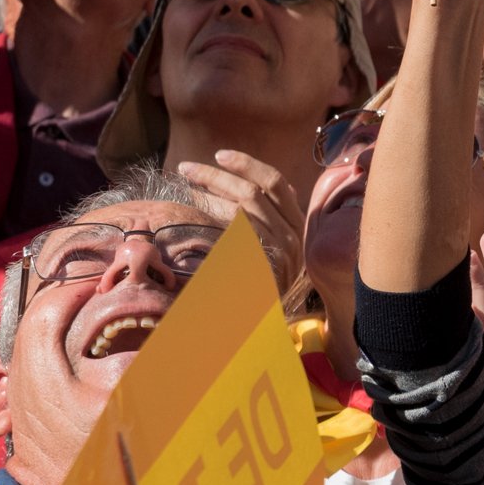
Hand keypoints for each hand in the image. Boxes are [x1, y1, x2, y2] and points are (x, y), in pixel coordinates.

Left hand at [175, 149, 307, 289]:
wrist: (266, 328)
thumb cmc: (264, 288)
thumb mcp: (278, 250)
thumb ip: (276, 221)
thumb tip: (274, 189)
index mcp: (297, 227)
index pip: (277, 183)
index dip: (249, 164)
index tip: (220, 156)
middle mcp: (293, 236)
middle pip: (258, 189)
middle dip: (219, 174)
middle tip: (187, 167)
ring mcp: (280, 251)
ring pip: (244, 205)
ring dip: (211, 190)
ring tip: (186, 185)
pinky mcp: (263, 264)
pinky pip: (236, 230)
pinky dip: (214, 215)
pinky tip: (194, 211)